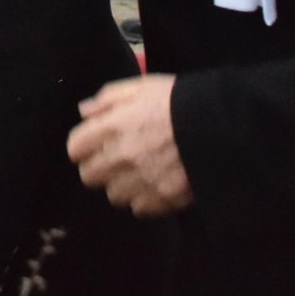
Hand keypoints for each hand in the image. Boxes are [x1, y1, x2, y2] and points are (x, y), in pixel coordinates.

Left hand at [66, 74, 193, 215]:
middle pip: (89, 176)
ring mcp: (142, 180)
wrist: (220, 124)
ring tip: (140, 171)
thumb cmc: (178, 101)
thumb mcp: (141, 86)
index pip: (75, 148)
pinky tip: (155, 182)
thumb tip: (85, 112)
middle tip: (116, 159)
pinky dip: (144, 199)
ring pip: (114, 195)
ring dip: (122, 185)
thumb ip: (108, 98)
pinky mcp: (163, 198)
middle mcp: (122, 157)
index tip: (93, 144)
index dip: (83, 145)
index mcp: (113, 126)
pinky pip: (139, 208)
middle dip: (99, 166)